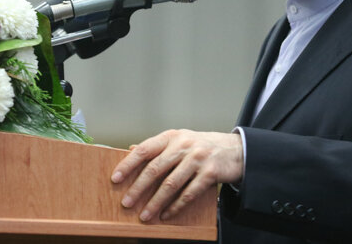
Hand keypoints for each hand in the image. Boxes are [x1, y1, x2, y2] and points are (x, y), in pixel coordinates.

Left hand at [110, 129, 242, 221]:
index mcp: (171, 136)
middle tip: (126, 203)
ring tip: (145, 215)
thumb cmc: (202, 145)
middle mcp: (183, 145)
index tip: (115, 178)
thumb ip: (158, 146)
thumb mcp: (180, 139)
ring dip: (155, 202)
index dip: (128, 164)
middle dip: (138, 188)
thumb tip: (132, 149)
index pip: (144, 149)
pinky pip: (189, 193)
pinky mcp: (210, 173)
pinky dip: (176, 206)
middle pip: (155, 169)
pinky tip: (167, 214)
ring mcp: (198, 158)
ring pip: (171, 184)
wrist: (236, 149)